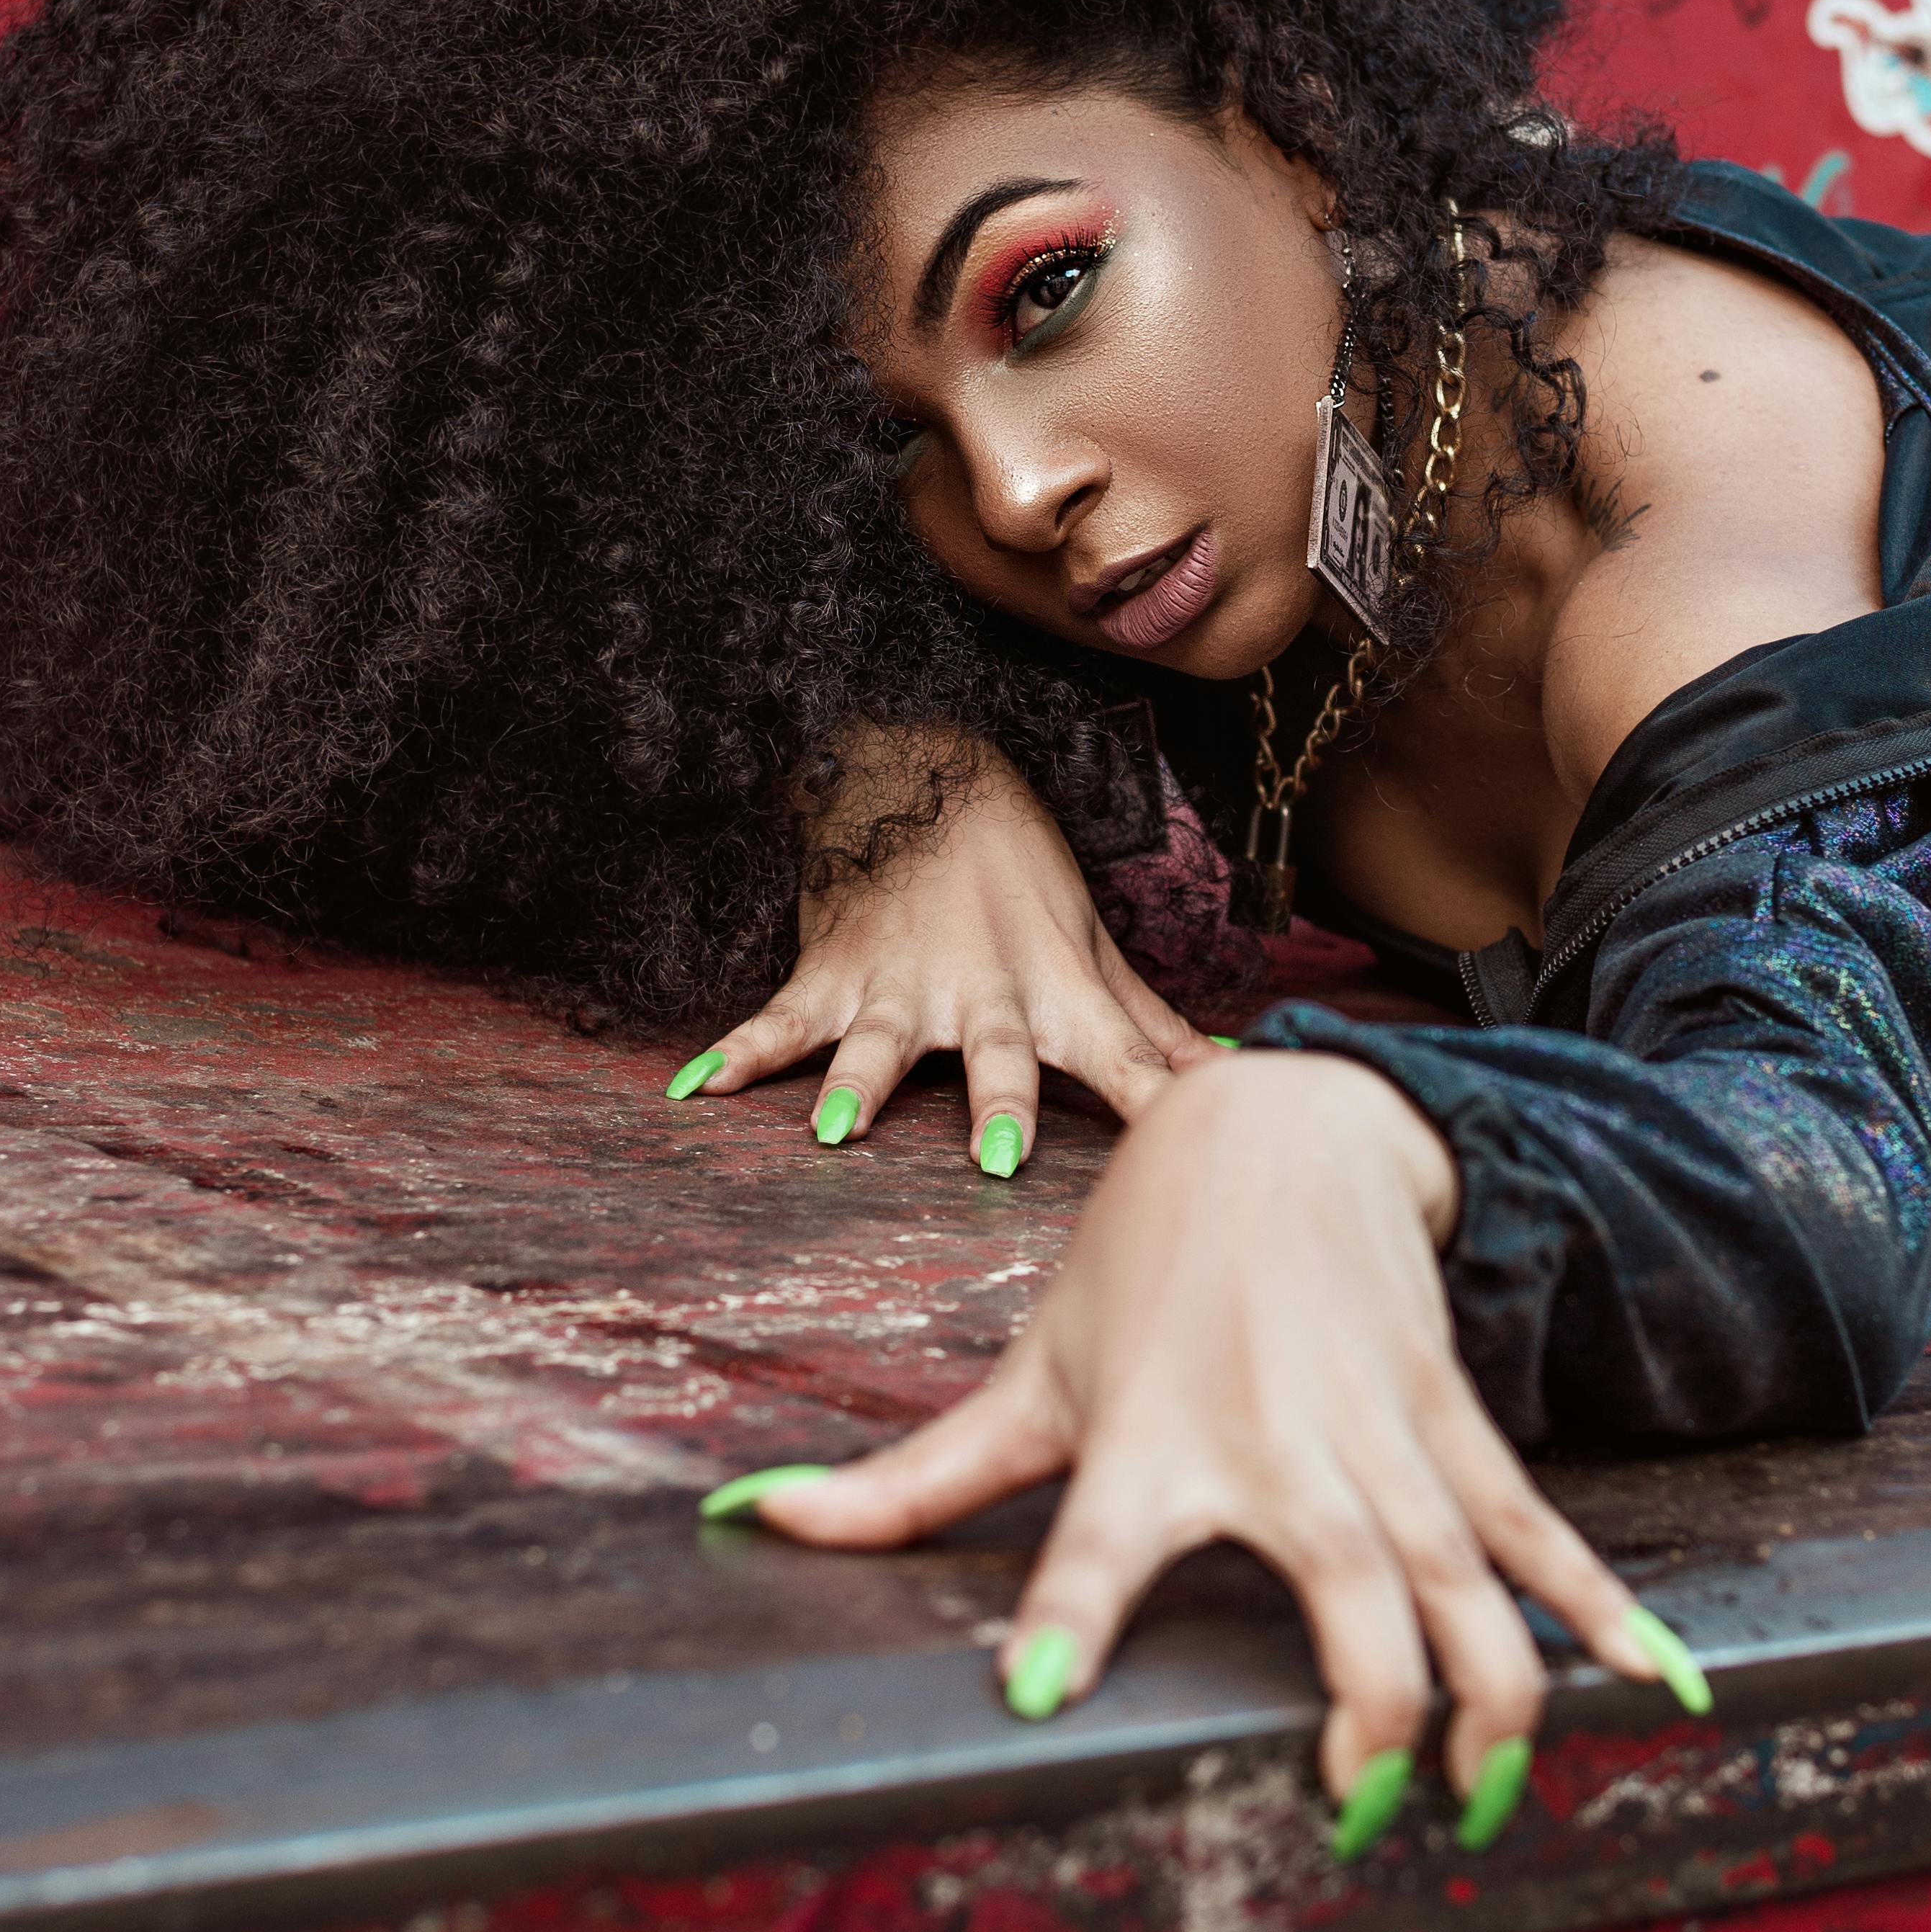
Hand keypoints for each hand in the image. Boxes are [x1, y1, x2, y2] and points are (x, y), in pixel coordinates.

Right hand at [675, 731, 1208, 1168]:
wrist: (928, 776)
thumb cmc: (1022, 877)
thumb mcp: (1093, 949)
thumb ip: (1153, 1027)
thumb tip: (1234, 1072)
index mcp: (1058, 996)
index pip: (1123, 1058)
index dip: (1156, 1098)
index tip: (1188, 1141)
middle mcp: (985, 994)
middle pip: (998, 1055)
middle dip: (998, 1101)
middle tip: (1000, 1156)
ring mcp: (904, 985)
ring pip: (885, 1042)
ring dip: (860, 1082)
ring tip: (838, 1129)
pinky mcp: (835, 972)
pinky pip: (782, 1020)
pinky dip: (738, 1052)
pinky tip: (696, 1089)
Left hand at [747, 1056, 1673, 1839]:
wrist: (1282, 1133)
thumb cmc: (1136, 1274)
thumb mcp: (1026, 1376)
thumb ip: (908, 1481)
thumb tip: (747, 1525)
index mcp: (1150, 1447)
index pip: (1091, 1547)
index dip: (1065, 1616)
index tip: (1035, 1695)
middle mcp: (1279, 1453)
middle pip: (1349, 1604)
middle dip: (1365, 1715)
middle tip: (1347, 1812)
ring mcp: (1384, 1446)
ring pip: (1467, 1589)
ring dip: (1489, 1700)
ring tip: (1480, 1802)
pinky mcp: (1455, 1436)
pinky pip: (1540, 1540)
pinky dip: (1605, 1617)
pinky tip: (1658, 1689)